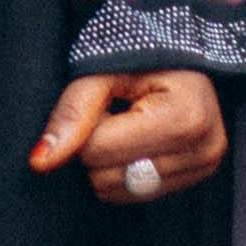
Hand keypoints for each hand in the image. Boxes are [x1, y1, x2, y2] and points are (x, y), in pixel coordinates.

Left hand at [29, 67, 228, 206]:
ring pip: (119, 192)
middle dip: (98, 145)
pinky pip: (136, 196)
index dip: (86, 126)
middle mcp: (204, 147)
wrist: (180, 49)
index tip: (103, 100)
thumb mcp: (102, 71)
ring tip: (129, 122)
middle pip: (108, 178)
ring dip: (111, 160)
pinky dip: (126, 170)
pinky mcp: (198, 178)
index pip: (98, 150)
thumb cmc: (139, 52)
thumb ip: (72, 112)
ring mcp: (205, 166)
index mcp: (185, 116)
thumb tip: (40, 161)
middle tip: (115, 111)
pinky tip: (139, 139)